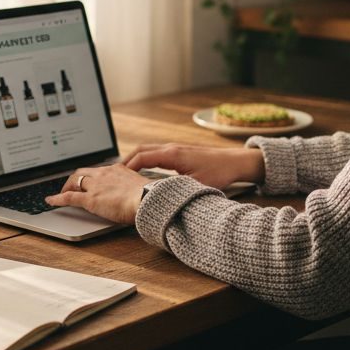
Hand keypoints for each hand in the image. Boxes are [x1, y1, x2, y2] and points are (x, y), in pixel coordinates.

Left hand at [46, 164, 150, 224]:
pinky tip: (51, 201)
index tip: (88, 180)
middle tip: (71, 186)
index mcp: (117, 169)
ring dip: (66, 187)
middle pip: (83, 172)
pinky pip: (69, 197)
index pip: (98, 170)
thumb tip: (136, 194)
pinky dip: (57, 199)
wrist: (147, 199)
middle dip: (74, 179)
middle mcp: (104, 174)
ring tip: (61, 194)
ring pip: (74, 182)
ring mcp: (96, 186)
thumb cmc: (148, 196)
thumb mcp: (140, 187)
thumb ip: (134, 188)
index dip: (90, 176)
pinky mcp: (90, 199)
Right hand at [123, 143, 263, 189]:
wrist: (235, 160)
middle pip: (141, 149)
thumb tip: (163, 201)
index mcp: (173, 155)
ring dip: (135, 158)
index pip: (142, 156)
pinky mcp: (180, 151)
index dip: (127, 166)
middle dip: (126, 160)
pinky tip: (144, 170)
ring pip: (148, 149)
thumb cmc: (219, 172)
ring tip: (124, 172)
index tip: (117, 177)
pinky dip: (145, 158)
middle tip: (114, 173)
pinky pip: (156, 152)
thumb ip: (178, 191)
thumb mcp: (197, 185)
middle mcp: (172, 148)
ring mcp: (176, 148)